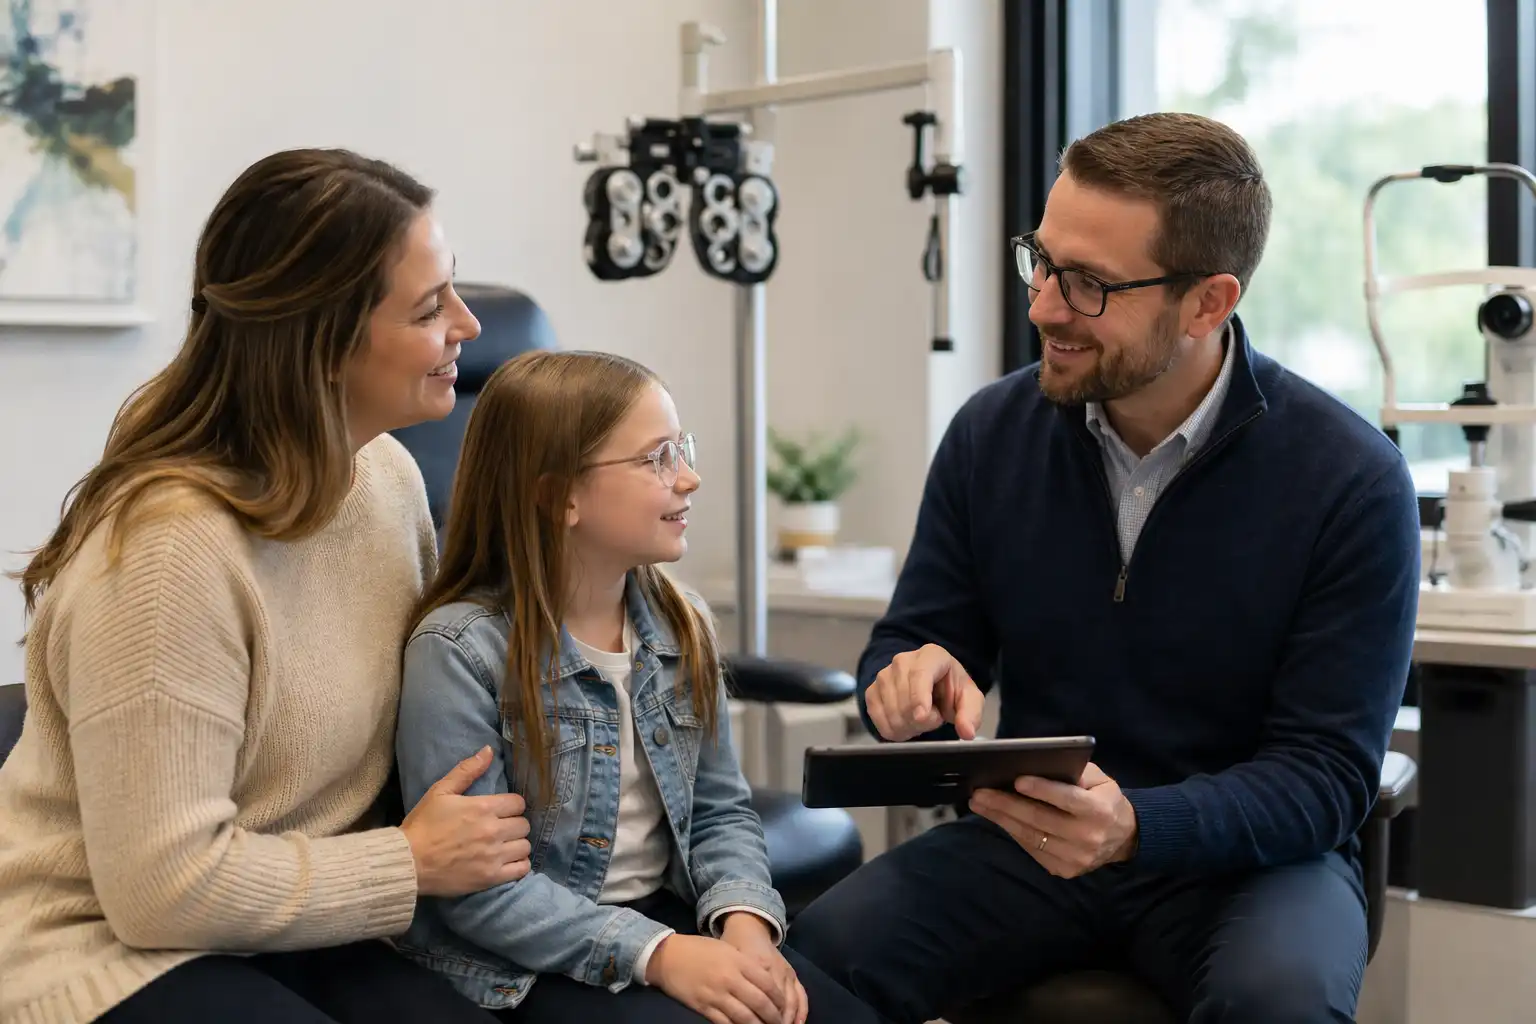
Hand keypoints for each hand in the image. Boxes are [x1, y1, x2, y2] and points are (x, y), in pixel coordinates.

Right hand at [400, 746, 531, 896]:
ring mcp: (494, 855)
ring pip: (525, 846)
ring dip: (517, 844)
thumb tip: (489, 750)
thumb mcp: (440, 791)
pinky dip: (518, 865)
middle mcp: (494, 830)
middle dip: (514, 824)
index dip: (511, 806)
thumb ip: (467, 770)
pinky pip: (522, 869)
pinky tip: (507, 862)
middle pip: (524, 824)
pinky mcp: (491, 877)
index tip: (502, 811)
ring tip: (504, 846)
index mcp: (484, 807)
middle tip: (501, 829)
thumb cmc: (422, 825)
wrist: (407, 862)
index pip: (519, 803)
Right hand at [646, 933, 788, 1023]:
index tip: (783, 1006)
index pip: (767, 983)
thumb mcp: (727, 949)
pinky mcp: (703, 1007)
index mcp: (737, 962)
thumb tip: (767, 982)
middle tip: (780, 1023)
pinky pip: (725, 1023)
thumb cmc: (699, 950)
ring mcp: (716, 995)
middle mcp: (730, 979)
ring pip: (745, 1017)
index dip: (778, 998)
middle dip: (773, 1017)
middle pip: (759, 1003)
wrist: (668, 957)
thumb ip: (746, 964)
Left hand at [721, 914, 805, 1023]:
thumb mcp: (728, 962)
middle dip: (775, 1022)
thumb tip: (729, 1013)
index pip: (761, 998)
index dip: (759, 1017)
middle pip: (778, 1003)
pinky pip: (801, 994)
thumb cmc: (733, 947)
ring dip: (788, 1019)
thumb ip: (732, 985)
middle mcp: (775, 969)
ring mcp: (786, 971)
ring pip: (791, 1001)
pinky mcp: (792, 973)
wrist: (749, 928)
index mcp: (756, 965)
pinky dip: (801, 1010)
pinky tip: (798, 1023)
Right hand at [865, 643, 984, 740]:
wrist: (931, 687)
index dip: (919, 697)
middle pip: (905, 698)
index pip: (920, 675)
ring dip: (908, 726)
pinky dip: (893, 730)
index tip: (922, 717)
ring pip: (891, 712)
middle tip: (934, 719)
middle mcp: (903, 661)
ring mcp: (884, 675)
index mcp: (931, 655)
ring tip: (920, 719)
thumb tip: (967, 731)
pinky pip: (878, 719)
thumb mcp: (969, 699)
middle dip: (921, 720)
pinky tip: (906, 724)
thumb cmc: (950, 690)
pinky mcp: (871, 691)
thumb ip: (971, 714)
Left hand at [968, 762, 1136, 878]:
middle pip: (1040, 819)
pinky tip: (997, 818)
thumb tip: (1040, 765)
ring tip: (979, 803)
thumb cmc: (1104, 800)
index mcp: (1100, 812)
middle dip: (1006, 804)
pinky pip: (1031, 849)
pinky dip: (1012, 831)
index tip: (1016, 780)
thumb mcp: (1100, 780)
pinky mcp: (1063, 870)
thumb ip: (1075, 771)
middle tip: (980, 792)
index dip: (1041, 789)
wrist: (1123, 837)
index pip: (1067, 799)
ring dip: (1001, 819)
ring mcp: (1075, 858)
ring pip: (1030, 836)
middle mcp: (1088, 838)